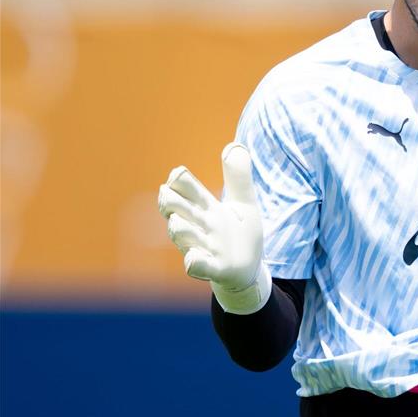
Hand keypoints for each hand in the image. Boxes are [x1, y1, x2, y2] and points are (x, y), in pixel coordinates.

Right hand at [157, 142, 270, 313]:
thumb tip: (234, 145)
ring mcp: (203, 247)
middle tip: (169, 195)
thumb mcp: (244, 203)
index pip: (183, 187)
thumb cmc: (240, 235)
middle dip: (170, 200)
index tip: (179, 173)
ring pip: (180, 234)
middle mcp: (199, 226)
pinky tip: (194, 257)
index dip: (177, 179)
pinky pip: (196, 265)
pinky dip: (194, 262)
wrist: (247, 271)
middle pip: (173, 207)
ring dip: (180, 227)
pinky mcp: (213, 268)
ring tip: (180, 223)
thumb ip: (239, 178)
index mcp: (206, 207)